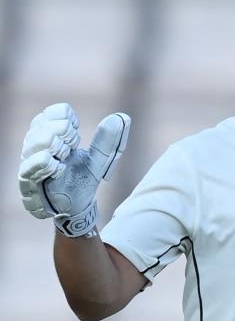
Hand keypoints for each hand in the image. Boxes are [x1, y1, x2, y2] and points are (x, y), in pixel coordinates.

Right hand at [18, 103, 130, 237]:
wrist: (76, 208)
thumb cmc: (83, 180)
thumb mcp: (100, 159)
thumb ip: (108, 140)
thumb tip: (122, 117)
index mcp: (51, 135)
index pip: (53, 112)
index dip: (68, 117)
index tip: (77, 129)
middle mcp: (36, 146)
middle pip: (45, 123)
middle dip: (65, 132)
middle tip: (72, 146)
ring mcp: (29, 161)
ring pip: (39, 139)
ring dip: (58, 146)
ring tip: (64, 157)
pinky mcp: (27, 180)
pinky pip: (35, 162)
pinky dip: (50, 162)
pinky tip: (59, 168)